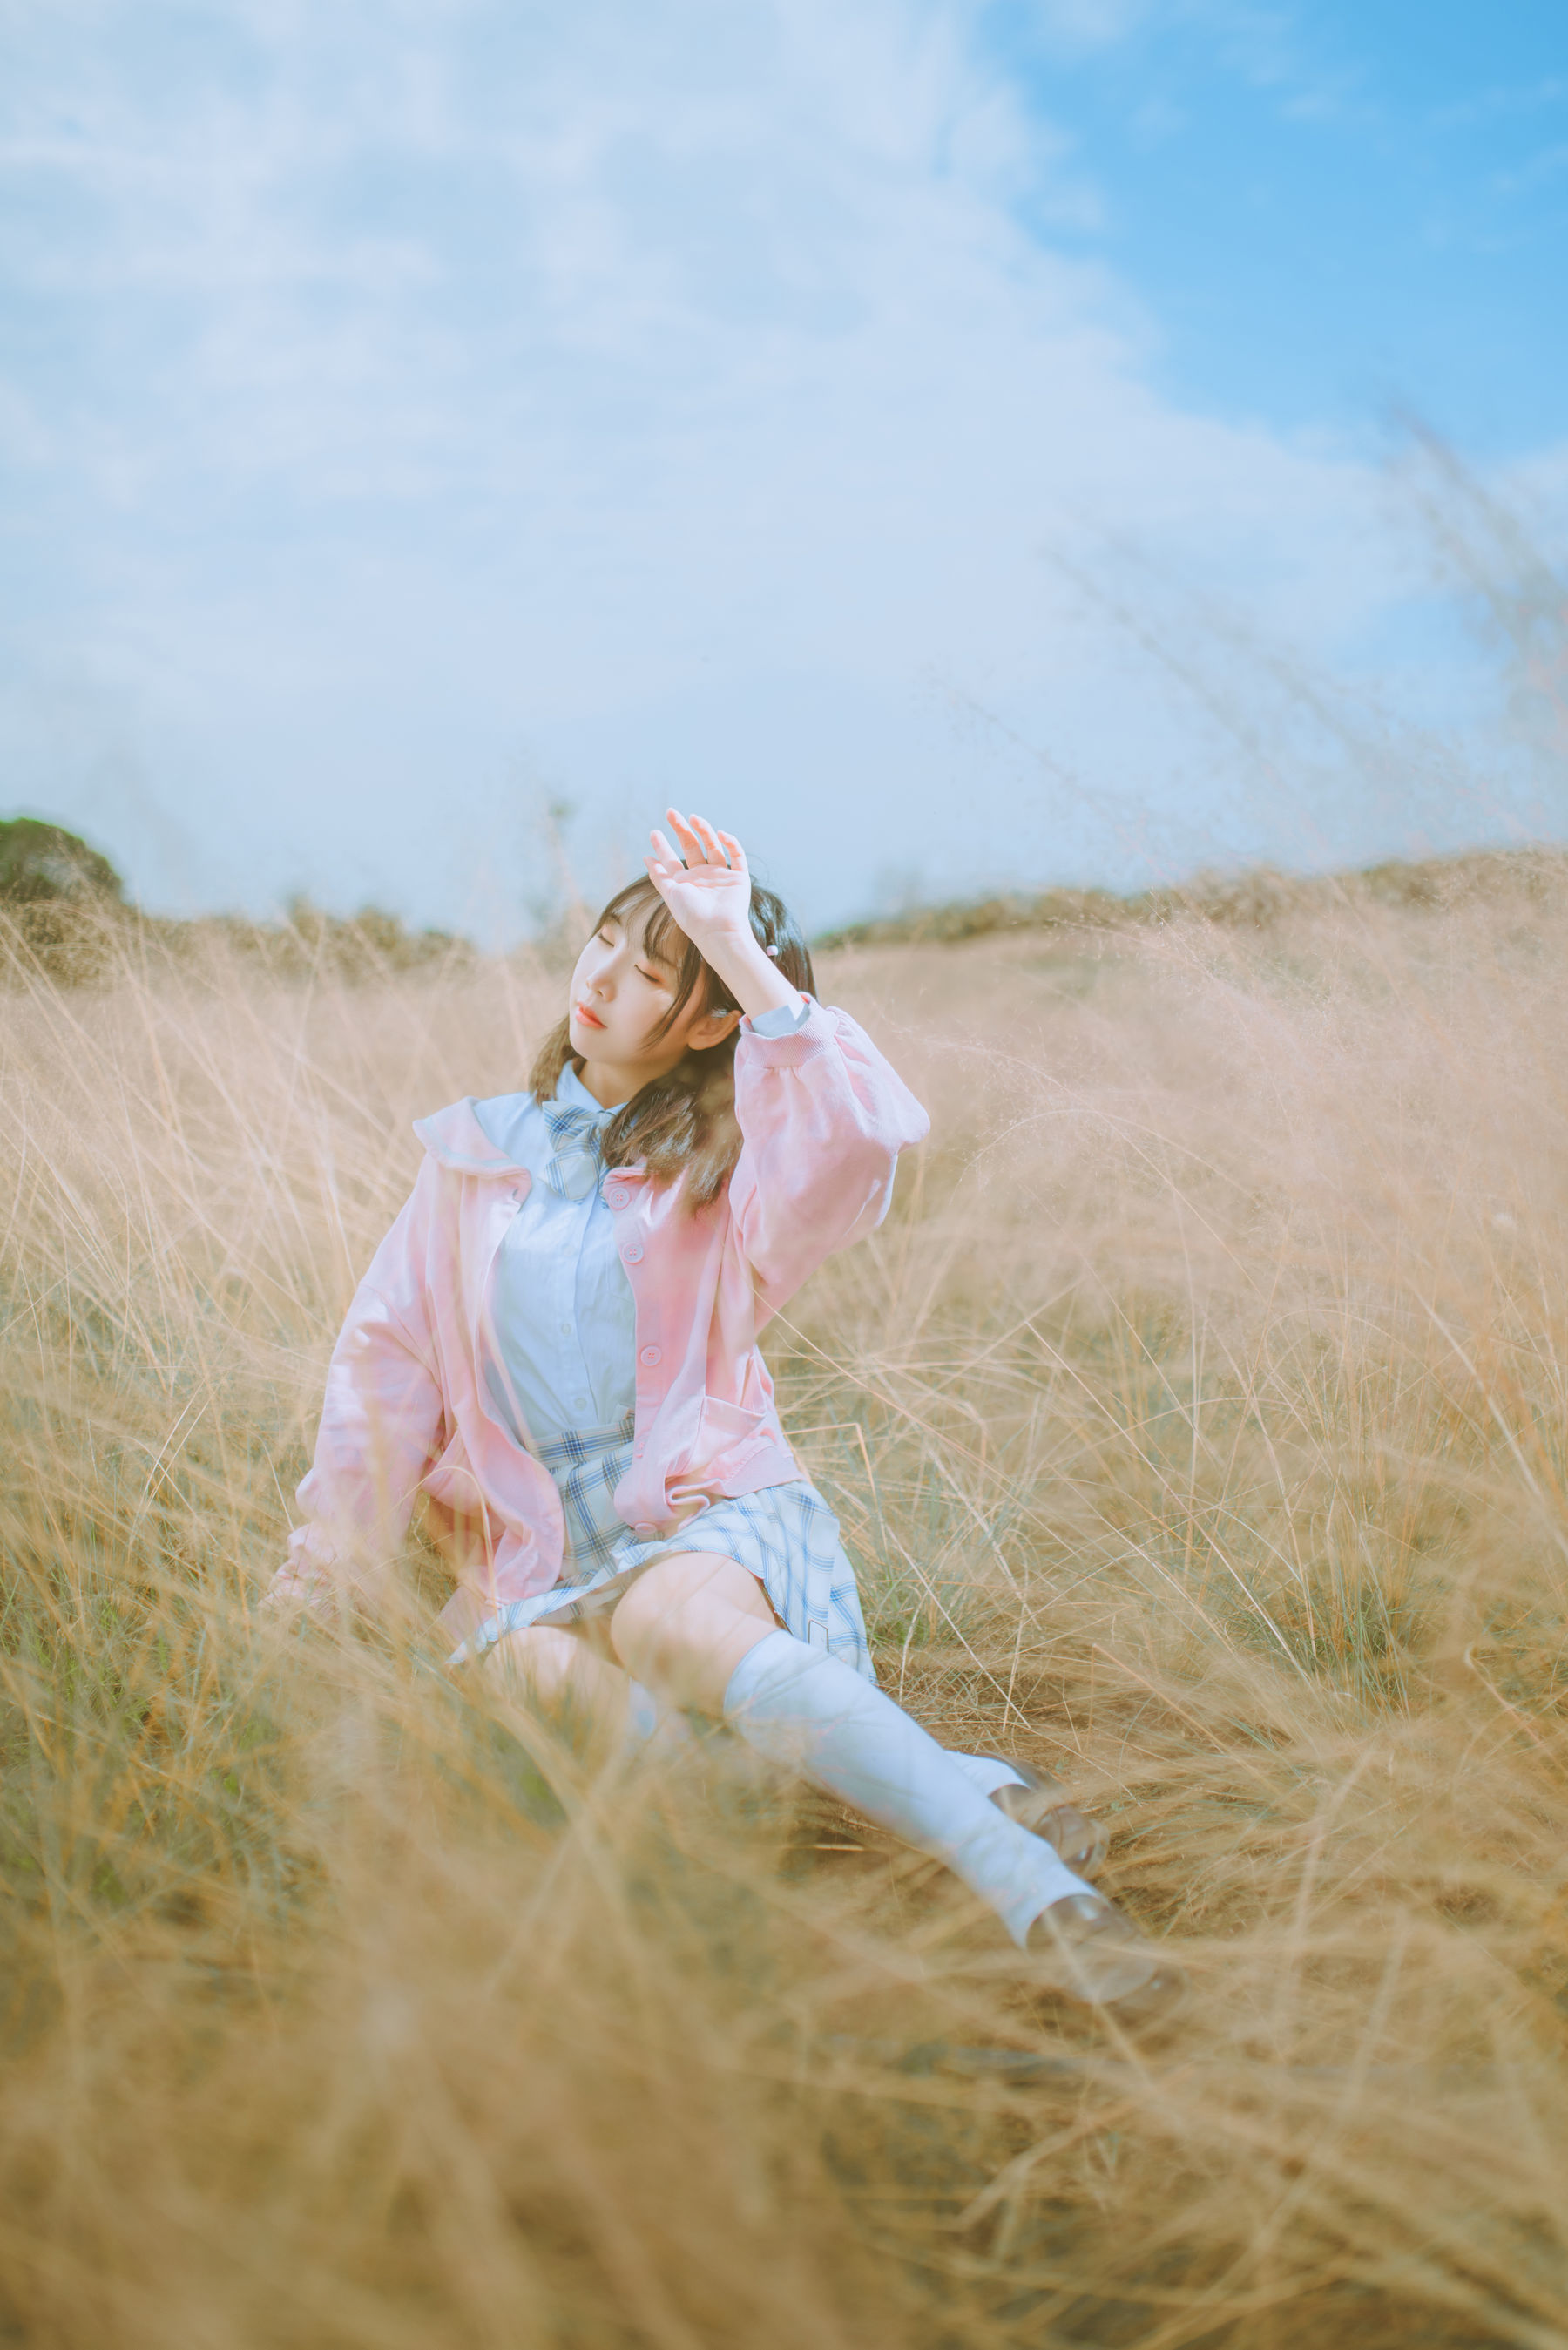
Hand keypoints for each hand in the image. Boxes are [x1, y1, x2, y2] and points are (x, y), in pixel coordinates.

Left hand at [644, 811, 753, 952]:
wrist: (717, 931)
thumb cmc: (692, 915)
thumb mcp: (670, 893)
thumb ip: (659, 875)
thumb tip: (646, 857)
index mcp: (685, 882)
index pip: (671, 859)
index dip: (662, 845)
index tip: (654, 831)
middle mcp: (702, 877)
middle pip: (691, 847)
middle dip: (681, 830)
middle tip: (670, 812)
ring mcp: (721, 876)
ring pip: (713, 846)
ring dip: (704, 831)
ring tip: (693, 817)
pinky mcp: (739, 878)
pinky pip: (737, 857)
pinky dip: (731, 843)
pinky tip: (721, 833)